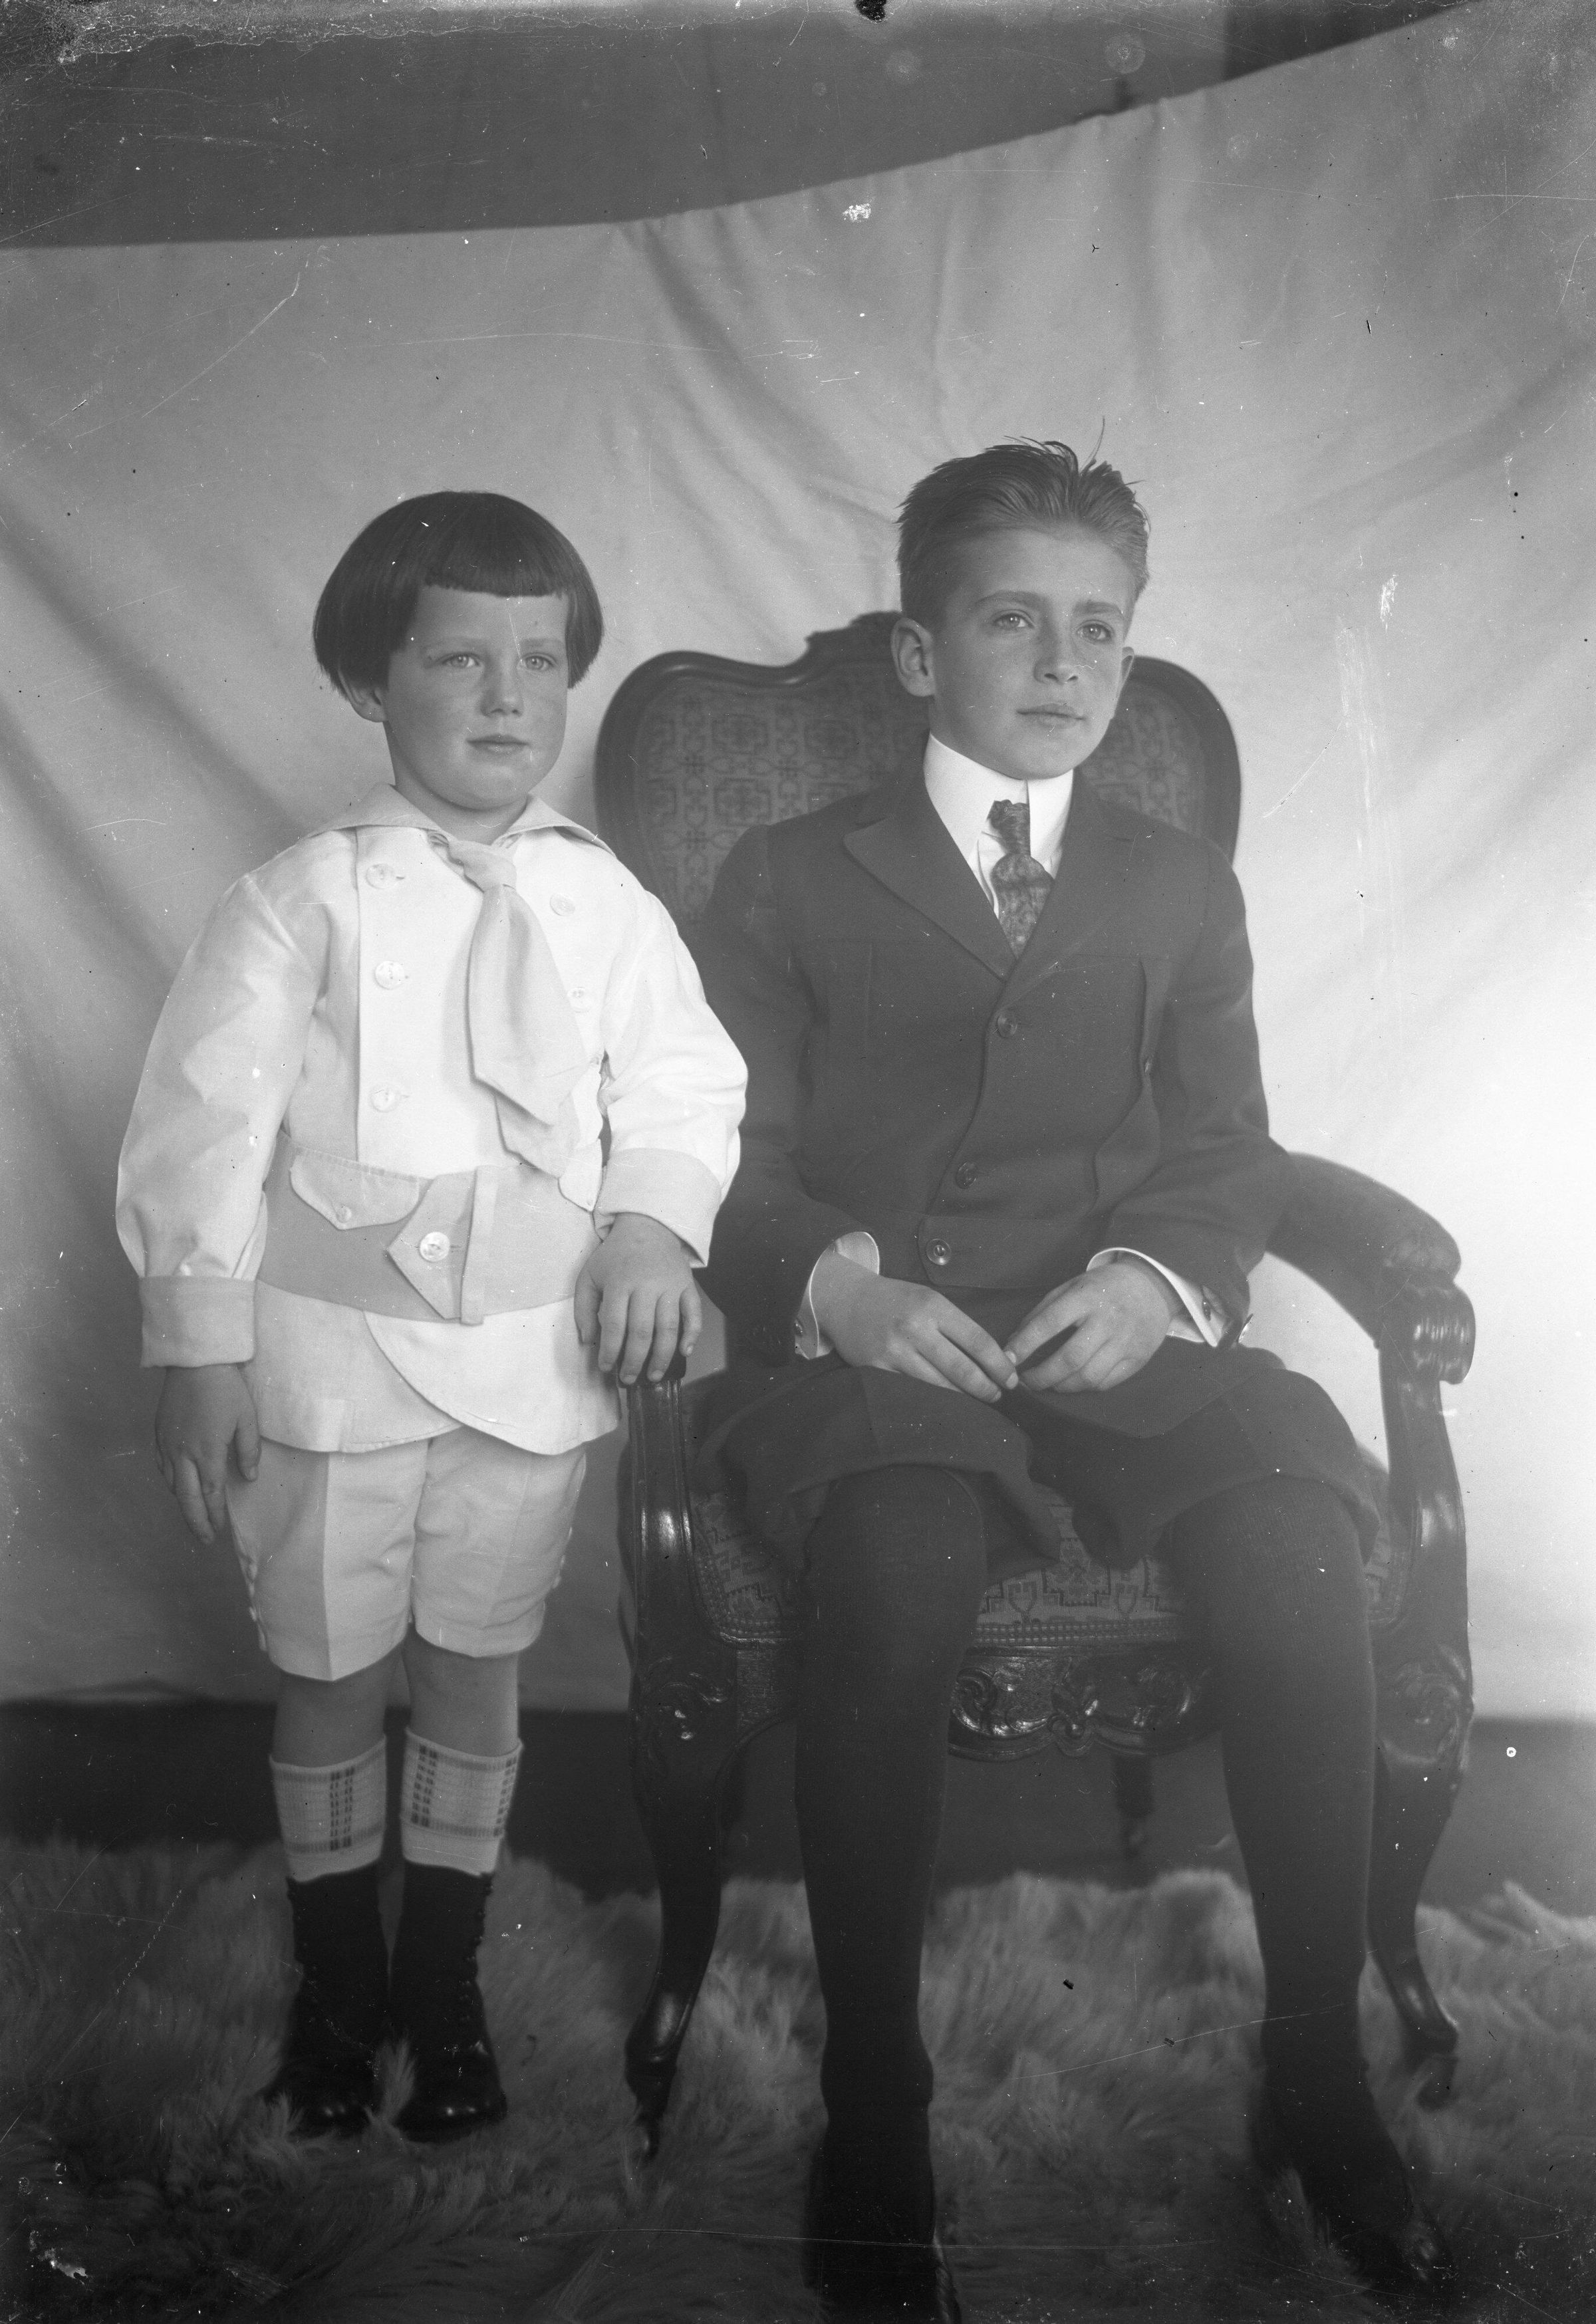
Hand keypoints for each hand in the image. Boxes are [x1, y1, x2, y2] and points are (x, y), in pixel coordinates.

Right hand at [154, 1364, 261, 1544]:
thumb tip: (249, 1478)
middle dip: (197, 1521)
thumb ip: (248, 1451)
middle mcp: (183, 1454)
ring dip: (183, 1503)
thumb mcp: (247, 1418)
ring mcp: (167, 1444)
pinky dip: (170, 1482)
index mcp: (207, 1452)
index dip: (216, 1515)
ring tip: (195, 1514)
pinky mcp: (158, 1433)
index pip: (212, 1494)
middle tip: (205, 1539)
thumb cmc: (226, 1388)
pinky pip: (161, 1466)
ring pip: (171, 1484)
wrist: (195, 1362)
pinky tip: (177, 1485)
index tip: (221, 1531)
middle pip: (187, 1498)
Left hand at [575, 1213, 701, 1385]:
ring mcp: (670, 1286)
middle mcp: (646, 1285)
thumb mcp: (590, 1276)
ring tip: (654, 1375)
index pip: (615, 1325)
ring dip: (662, 1356)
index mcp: (620, 1283)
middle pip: (642, 1331)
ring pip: (668, 1327)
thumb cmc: (614, 1256)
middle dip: (635, 1360)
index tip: (606, 1368)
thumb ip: (583, 1308)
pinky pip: (694, 1313)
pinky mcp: (688, 1285)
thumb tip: (587, 1341)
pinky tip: (684, 1353)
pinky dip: (692, 1334)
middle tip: (629, 1379)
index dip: (610, 1351)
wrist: (647, 1227)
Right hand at [810, 1254, 1019, 1401]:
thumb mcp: (928, 1300)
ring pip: (938, 1386)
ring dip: (963, 1399)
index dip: (1000, 1365)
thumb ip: (955, 1326)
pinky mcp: (876, 1369)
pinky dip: (932, 1401)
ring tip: (977, 1404)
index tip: (1012, 1379)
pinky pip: (912, 1391)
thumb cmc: (895, 1300)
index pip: (978, 1341)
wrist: (845, 1300)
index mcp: (933, 1306)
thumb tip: (993, 1359)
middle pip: (962, 1369)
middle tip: (998, 1396)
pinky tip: (946, 1406)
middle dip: (986, 1388)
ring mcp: (894, 1351)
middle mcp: (914, 1328)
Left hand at [1003, 1258, 1180, 1393]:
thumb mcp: (1071, 1286)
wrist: (1151, 1287)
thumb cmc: (1102, 1288)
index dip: (1026, 1343)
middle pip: (1070, 1358)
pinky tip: (1072, 1382)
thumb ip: (1043, 1311)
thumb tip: (1015, 1341)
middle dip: (1041, 1376)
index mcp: (1086, 1297)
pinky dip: (1083, 1387)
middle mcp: (1107, 1320)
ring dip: (1060, 1386)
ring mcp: (1125, 1342)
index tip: (1008, 1359)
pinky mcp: (1137, 1358)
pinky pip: (1105, 1383)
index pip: (1050, 1323)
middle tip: (1025, 1382)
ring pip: (1088, 1377)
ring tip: (1048, 1384)